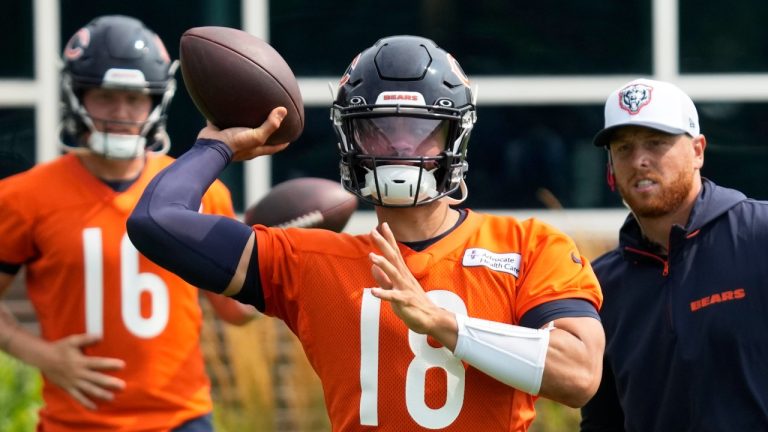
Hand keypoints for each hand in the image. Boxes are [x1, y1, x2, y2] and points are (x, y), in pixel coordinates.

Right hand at [40, 334, 125, 409]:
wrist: (43, 358)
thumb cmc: (60, 348)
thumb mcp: (73, 340)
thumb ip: (87, 339)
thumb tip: (100, 336)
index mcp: (81, 361)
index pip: (98, 363)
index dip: (110, 364)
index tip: (122, 365)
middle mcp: (78, 373)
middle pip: (96, 379)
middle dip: (109, 383)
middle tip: (122, 386)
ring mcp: (73, 382)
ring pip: (89, 390)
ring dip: (100, 394)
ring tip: (112, 397)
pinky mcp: (68, 388)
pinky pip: (77, 397)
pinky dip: (85, 403)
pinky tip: (94, 407)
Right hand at [197, 107, 289, 160]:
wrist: (210, 146)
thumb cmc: (235, 144)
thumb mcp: (256, 136)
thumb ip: (270, 125)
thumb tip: (284, 110)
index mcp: (255, 149)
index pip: (273, 147)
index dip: (281, 144)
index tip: (289, 138)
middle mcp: (244, 144)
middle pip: (257, 138)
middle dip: (265, 132)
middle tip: (272, 121)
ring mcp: (231, 138)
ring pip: (241, 128)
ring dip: (245, 122)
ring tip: (251, 110)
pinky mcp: (219, 130)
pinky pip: (224, 120)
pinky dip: (226, 114)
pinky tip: (229, 103)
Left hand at [368, 223, 456, 348]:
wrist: (431, 320)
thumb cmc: (413, 304)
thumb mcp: (395, 289)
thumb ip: (383, 278)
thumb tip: (373, 266)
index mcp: (402, 274)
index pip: (394, 253)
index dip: (388, 239)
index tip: (382, 225)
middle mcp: (404, 278)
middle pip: (393, 258)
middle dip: (384, 244)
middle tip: (374, 231)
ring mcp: (405, 289)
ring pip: (394, 274)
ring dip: (383, 264)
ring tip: (372, 256)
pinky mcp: (405, 302)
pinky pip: (394, 297)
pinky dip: (383, 294)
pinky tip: (373, 292)